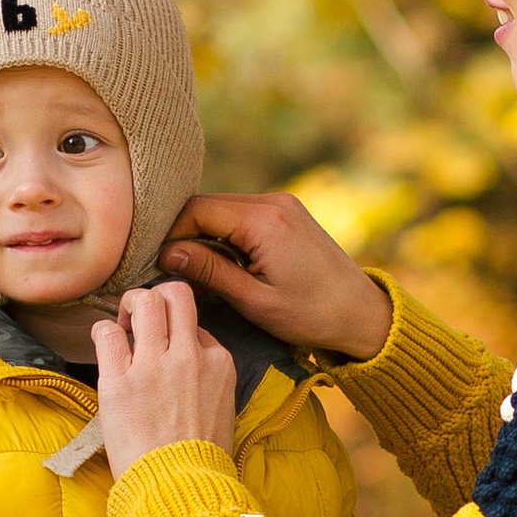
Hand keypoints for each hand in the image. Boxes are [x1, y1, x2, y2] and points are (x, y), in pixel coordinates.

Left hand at [93, 280, 237, 481]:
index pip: (198, 326)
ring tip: (123, 322)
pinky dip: (103, 331)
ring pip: (145, 302)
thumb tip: (189, 364)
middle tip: (142, 316)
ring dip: (130, 305)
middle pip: (176, 295)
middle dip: (157, 297)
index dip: (180, 334)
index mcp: (219, 363)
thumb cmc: (201, 460)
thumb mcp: (222, 410)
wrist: (181, 489)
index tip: (168, 349)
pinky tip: (104, 342)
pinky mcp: (120, 380)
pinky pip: (108, 333)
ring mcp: (153, 365)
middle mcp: (189, 356)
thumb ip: (208, 379)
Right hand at [159, 191, 390, 359]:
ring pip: (222, 208)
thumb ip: (210, 272)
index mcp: (264, 221)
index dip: (170, 234)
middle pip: (207, 204)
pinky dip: (224, 233)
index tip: (155, 263)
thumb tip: (166, 253)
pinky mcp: (287, 212)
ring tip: (191, 269)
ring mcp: (282, 204)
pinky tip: (218, 261)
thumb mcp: (254, 300)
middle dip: (182, 233)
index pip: (196, 210)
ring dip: (202, 234)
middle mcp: (273, 202)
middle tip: (166, 267)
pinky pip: (241, 214)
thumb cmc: (311, 315)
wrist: (361, 313)